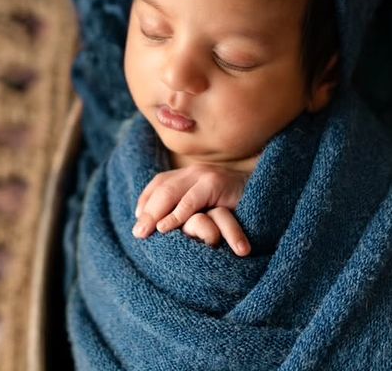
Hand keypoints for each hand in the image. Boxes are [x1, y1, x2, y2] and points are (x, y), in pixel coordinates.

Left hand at [132, 163, 250, 253]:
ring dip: (154, 214)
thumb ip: (188, 208)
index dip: (145, 200)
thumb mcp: (207, 207)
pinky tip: (165, 228)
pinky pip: (191, 200)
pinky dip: (176, 215)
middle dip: (146, 211)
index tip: (137, 219)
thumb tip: (160, 225)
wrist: (267, 196)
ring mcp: (205, 174)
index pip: (159, 183)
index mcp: (190, 174)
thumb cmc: (237, 207)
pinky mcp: (216, 183)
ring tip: (144, 233)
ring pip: (171, 192)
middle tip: (137, 234)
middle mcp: (195, 171)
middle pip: (161, 188)